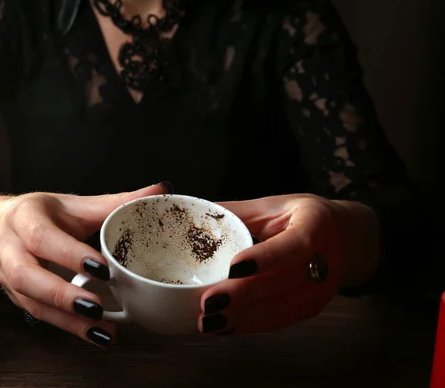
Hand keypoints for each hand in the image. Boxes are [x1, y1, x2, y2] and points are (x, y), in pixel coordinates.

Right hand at [0, 183, 170, 346]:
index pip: (43, 238)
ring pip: (31, 302)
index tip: (102, 270)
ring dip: (66, 320)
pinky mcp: (15, 296)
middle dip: (61, 295)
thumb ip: (116, 202)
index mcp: (25, 218)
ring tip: (101, 330)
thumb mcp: (75, 204)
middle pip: (26, 276)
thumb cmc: (42, 214)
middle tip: (95, 308)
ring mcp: (7, 275)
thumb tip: (161, 189)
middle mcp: (10, 248)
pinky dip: (67, 327)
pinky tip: (94, 334)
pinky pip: (38, 315)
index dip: (70, 255)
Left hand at [198, 194, 380, 334]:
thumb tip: (187, 215)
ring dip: (244, 318)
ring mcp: (322, 287)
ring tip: (209, 321)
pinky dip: (252, 325)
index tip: (233, 266)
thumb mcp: (273, 206)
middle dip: (244, 295)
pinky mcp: (313, 307)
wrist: (346, 238)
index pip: (295, 244)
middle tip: (209, 302)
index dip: (266, 257)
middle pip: (285, 282)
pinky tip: (225, 327)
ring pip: (283, 308)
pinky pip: (281, 320)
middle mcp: (326, 258)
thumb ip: (234, 213)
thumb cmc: (300, 217)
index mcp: (317, 223)